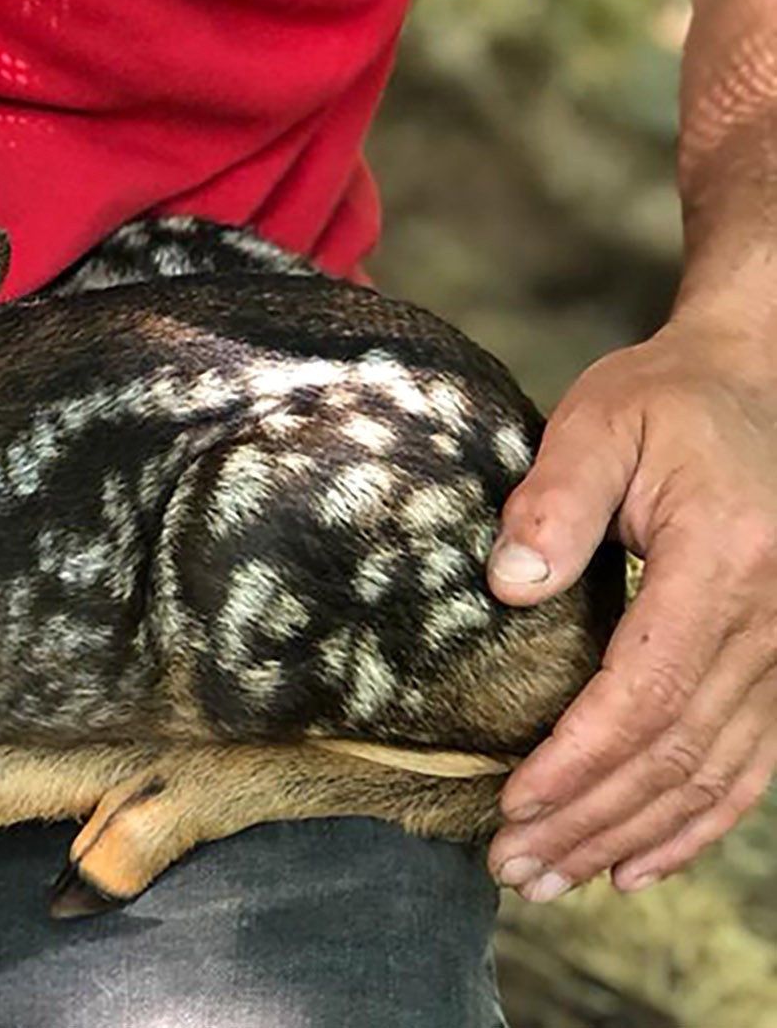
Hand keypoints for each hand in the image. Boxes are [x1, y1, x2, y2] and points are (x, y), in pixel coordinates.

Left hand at [485, 315, 776, 900]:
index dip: (579, 761)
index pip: (647, 693)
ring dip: (631, 836)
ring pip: (713, 775)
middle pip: (677, 752)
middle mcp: (774, 621)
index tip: (513, 804)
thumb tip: (511, 587)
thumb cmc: (664, 403)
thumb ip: (554, 501)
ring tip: (553, 877)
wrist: (751, 385)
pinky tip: (636, 864)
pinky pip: (749, 766)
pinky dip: (693, 825)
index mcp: (725, 564)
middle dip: (591, 819)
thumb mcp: (599, 423)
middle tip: (513, 866)